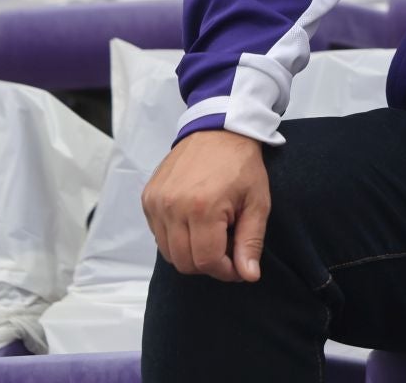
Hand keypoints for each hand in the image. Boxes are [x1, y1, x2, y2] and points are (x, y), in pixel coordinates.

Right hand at [141, 128, 271, 282]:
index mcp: (202, 208)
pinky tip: (195, 223)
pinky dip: (176, 238)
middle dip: (208, 264)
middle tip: (227, 250)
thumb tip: (248, 275)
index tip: (238, 267)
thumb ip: (250, 241)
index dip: (224, 271)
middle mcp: (172, 207)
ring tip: (213, 234)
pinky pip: (158, 234)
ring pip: (168, 252)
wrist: (218, 130)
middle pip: (184, 261)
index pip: (206, 261)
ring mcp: (155, 203)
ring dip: (190, 252)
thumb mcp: (257, 202)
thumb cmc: (241, 165)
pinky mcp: (147, 198)